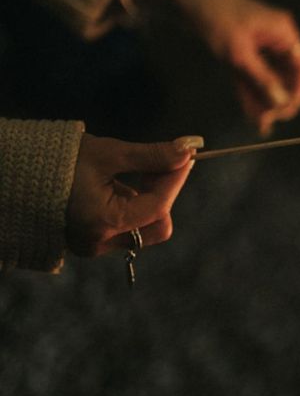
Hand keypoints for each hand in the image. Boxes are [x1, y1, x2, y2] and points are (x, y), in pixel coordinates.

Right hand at [66, 134, 201, 256]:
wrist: (12, 174)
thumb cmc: (55, 161)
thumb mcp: (107, 154)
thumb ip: (150, 156)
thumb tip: (187, 151)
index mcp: (105, 222)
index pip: (160, 205)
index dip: (177, 178)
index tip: (186, 155)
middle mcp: (101, 242)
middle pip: (158, 225)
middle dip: (164, 194)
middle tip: (160, 164)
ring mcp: (94, 244)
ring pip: (144, 227)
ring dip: (148, 198)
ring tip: (133, 170)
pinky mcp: (89, 239)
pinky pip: (126, 226)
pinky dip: (132, 204)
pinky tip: (120, 182)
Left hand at [129, 0, 299, 133]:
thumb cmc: (214, 18)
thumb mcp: (238, 53)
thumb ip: (261, 79)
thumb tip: (281, 102)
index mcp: (282, 31)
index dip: (298, 90)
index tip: (289, 111)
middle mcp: (275, 37)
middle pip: (285, 73)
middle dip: (278, 98)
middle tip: (269, 120)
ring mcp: (260, 43)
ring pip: (268, 76)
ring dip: (263, 98)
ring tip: (259, 122)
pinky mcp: (243, 48)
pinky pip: (253, 73)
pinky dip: (250, 90)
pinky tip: (250, 110)